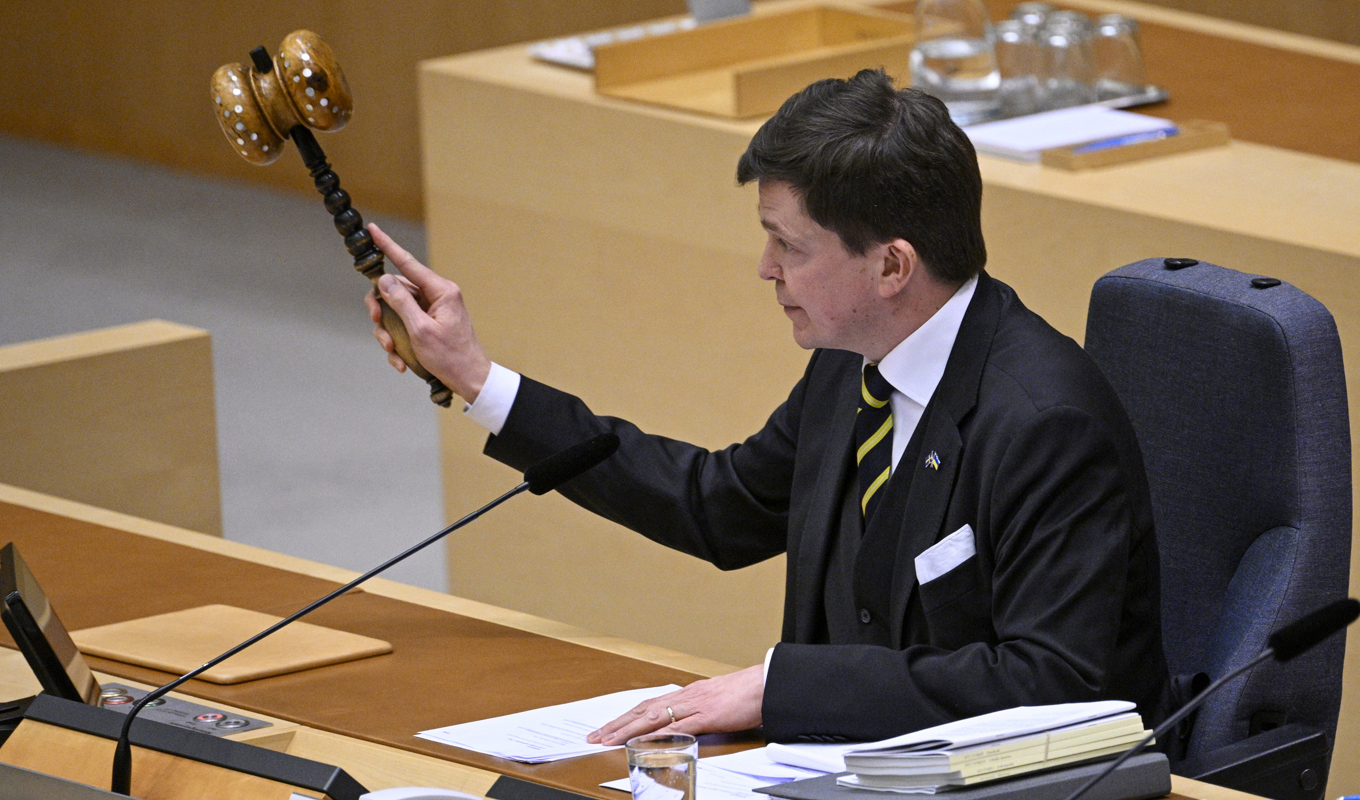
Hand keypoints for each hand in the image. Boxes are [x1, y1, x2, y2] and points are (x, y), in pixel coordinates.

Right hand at [364, 223, 491, 401]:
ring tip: (393, 352)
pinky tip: (401, 362)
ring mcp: (431, 310)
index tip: (372, 230)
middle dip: (381, 311)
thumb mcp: (421, 330)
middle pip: (395, 291)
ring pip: (395, 311)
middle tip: (377, 326)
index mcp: (440, 291)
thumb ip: (401, 303)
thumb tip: (384, 279)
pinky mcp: (427, 324)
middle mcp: (436, 296)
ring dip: (388, 333)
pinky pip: (403, 327)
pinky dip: (398, 344)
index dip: (387, 246)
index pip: (408, 263)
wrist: (470, 380)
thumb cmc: (451, 357)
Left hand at [587, 665, 764, 745]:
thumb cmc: (747, 693)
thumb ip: (700, 709)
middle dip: (617, 724)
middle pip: (643, 710)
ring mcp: (695, 705)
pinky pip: (678, 726)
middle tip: (595, 735)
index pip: (649, 705)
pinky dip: (658, 734)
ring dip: (628, 729)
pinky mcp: (707, 715)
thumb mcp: (717, 700)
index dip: (626, 716)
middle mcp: (686, 697)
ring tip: (609, 739)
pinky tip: (644, 741)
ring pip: (653, 716)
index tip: (608, 726)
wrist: (767, 684)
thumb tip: (687, 721)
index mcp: (688, 694)